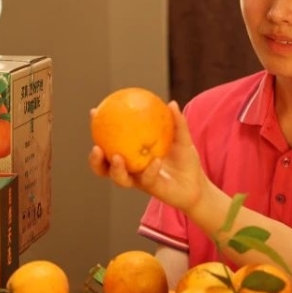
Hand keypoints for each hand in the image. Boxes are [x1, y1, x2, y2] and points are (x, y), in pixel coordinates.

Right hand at [87, 101, 207, 213]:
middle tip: (96, 146)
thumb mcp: (182, 139)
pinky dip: (150, 169)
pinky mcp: (152, 189)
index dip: (98, 131)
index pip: (110, 144)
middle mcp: (131, 170)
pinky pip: (148, 179)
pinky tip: (155, 160)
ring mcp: (140, 181)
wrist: (197, 185)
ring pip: (120, 179)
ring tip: (117, 157)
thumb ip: (177, 123)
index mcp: (131, 157)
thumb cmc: (186, 161)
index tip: (94, 113)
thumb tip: (171, 103)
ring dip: (115, 170)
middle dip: (95, 161)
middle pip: (104, 169)